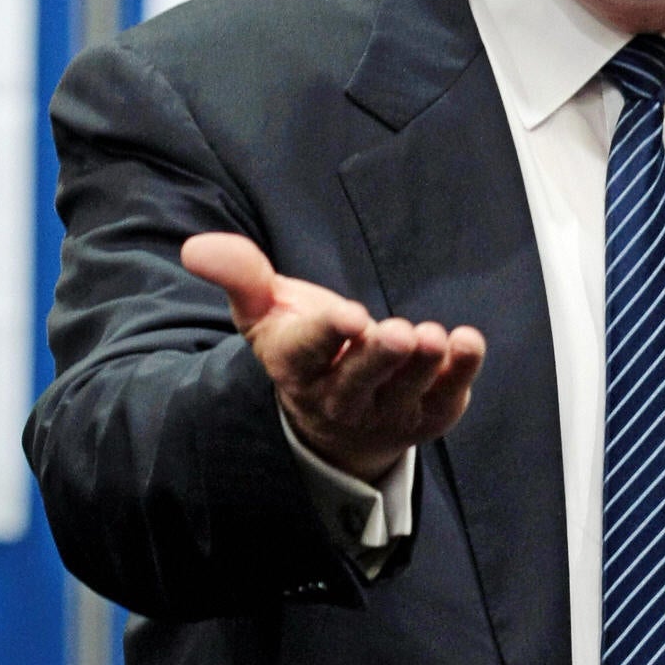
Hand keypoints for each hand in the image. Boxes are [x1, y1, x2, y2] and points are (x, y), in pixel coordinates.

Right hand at [181, 233, 485, 484]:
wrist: (339, 418)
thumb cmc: (304, 347)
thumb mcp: (266, 311)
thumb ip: (241, 276)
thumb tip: (196, 247)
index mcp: (296, 368)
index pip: (307, 354)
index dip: (326, 334)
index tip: (347, 315)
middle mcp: (340, 398)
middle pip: (358, 382)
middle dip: (378, 358)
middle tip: (399, 333)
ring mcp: (386, 412)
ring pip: (404, 392)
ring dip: (423, 366)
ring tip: (433, 336)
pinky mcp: (428, 416)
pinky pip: (446, 398)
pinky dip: (461, 374)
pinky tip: (468, 342)